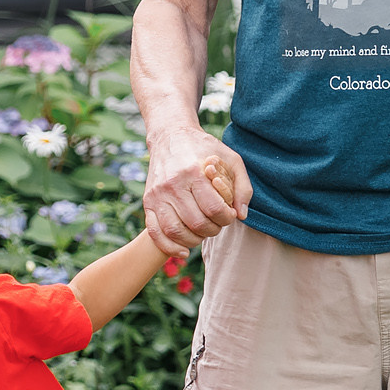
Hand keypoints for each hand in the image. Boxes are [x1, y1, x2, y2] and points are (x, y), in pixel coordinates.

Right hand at [144, 128, 249, 254]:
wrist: (170, 137)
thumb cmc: (204, 149)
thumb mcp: (231, 159)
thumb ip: (242, 186)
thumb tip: (241, 215)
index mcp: (193, 172)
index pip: (213, 208)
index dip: (226, 218)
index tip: (230, 215)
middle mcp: (172, 185)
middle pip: (196, 223)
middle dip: (213, 229)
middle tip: (218, 223)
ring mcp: (157, 195)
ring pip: (176, 231)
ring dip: (194, 240)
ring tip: (203, 232)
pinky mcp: (148, 202)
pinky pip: (155, 232)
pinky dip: (169, 247)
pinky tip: (183, 252)